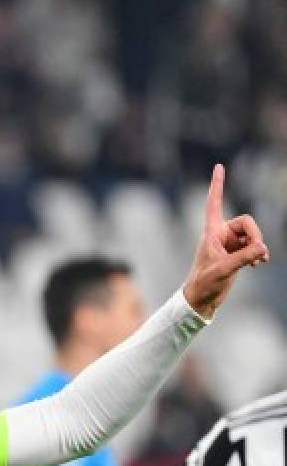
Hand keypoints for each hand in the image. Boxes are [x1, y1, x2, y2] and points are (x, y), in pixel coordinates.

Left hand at [181, 164, 269, 318]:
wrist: (201, 299)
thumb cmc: (204, 282)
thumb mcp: (224, 269)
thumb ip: (244, 257)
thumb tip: (263, 248)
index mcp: (211, 232)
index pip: (214, 203)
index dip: (217, 185)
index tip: (219, 166)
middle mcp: (221, 234)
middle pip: (247, 222)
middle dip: (256, 235)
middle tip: (258, 252)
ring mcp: (230, 244)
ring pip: (253, 235)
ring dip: (259, 246)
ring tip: (258, 262)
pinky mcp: (236, 254)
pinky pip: (255, 246)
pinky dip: (259, 252)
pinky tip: (260, 263)